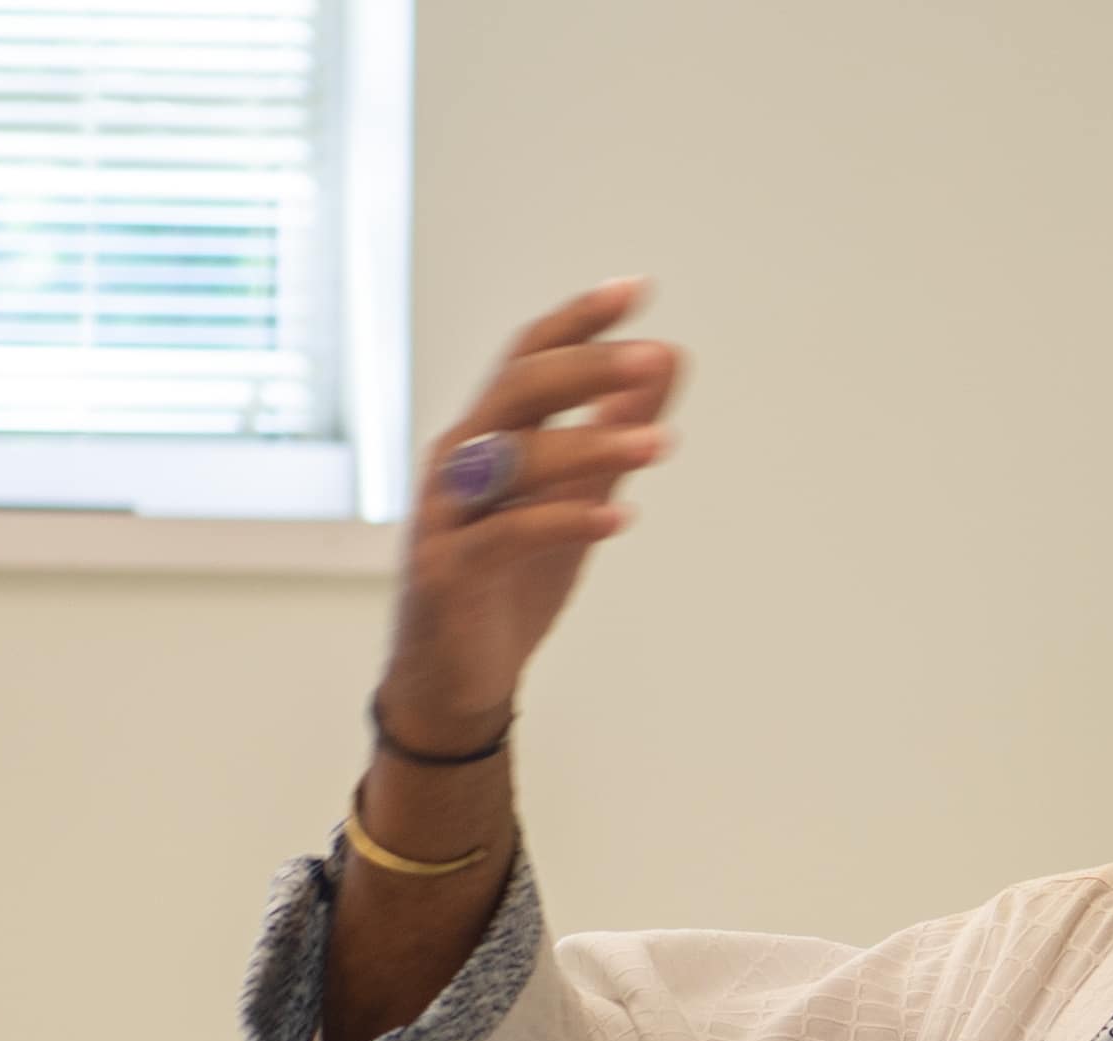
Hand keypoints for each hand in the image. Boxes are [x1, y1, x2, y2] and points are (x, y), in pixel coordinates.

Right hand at [377, 279, 680, 745]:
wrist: (454, 678)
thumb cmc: (509, 581)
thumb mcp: (575, 498)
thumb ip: (613, 431)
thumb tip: (666, 361)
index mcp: (487, 435)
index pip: (528, 357)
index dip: (578, 321)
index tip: (638, 290)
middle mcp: (458, 460)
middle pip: (518, 389)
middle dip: (587, 368)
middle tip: (654, 357)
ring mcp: (446, 514)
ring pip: (514, 458)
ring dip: (592, 445)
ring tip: (663, 444)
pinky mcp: (448, 572)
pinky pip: (507, 534)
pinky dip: (563, 521)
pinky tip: (620, 518)